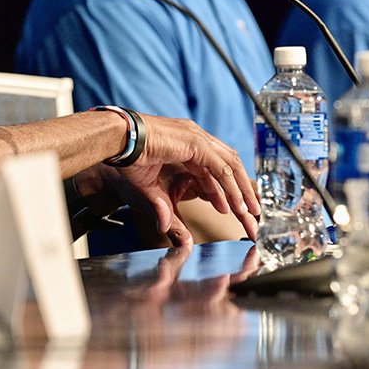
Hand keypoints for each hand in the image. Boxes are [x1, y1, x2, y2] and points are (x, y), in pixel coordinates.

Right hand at [116, 114, 259, 243]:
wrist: (116, 142)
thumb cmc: (128, 161)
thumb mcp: (151, 191)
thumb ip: (164, 209)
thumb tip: (166, 229)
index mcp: (188, 147)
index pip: (218, 168)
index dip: (229, 191)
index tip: (238, 210)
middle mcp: (197, 141)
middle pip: (230, 167)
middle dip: (243, 192)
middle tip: (253, 216)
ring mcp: (198, 139)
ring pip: (231, 167)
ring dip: (242, 192)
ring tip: (250, 214)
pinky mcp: (195, 142)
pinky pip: (221, 168)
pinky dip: (230, 188)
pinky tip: (235, 206)